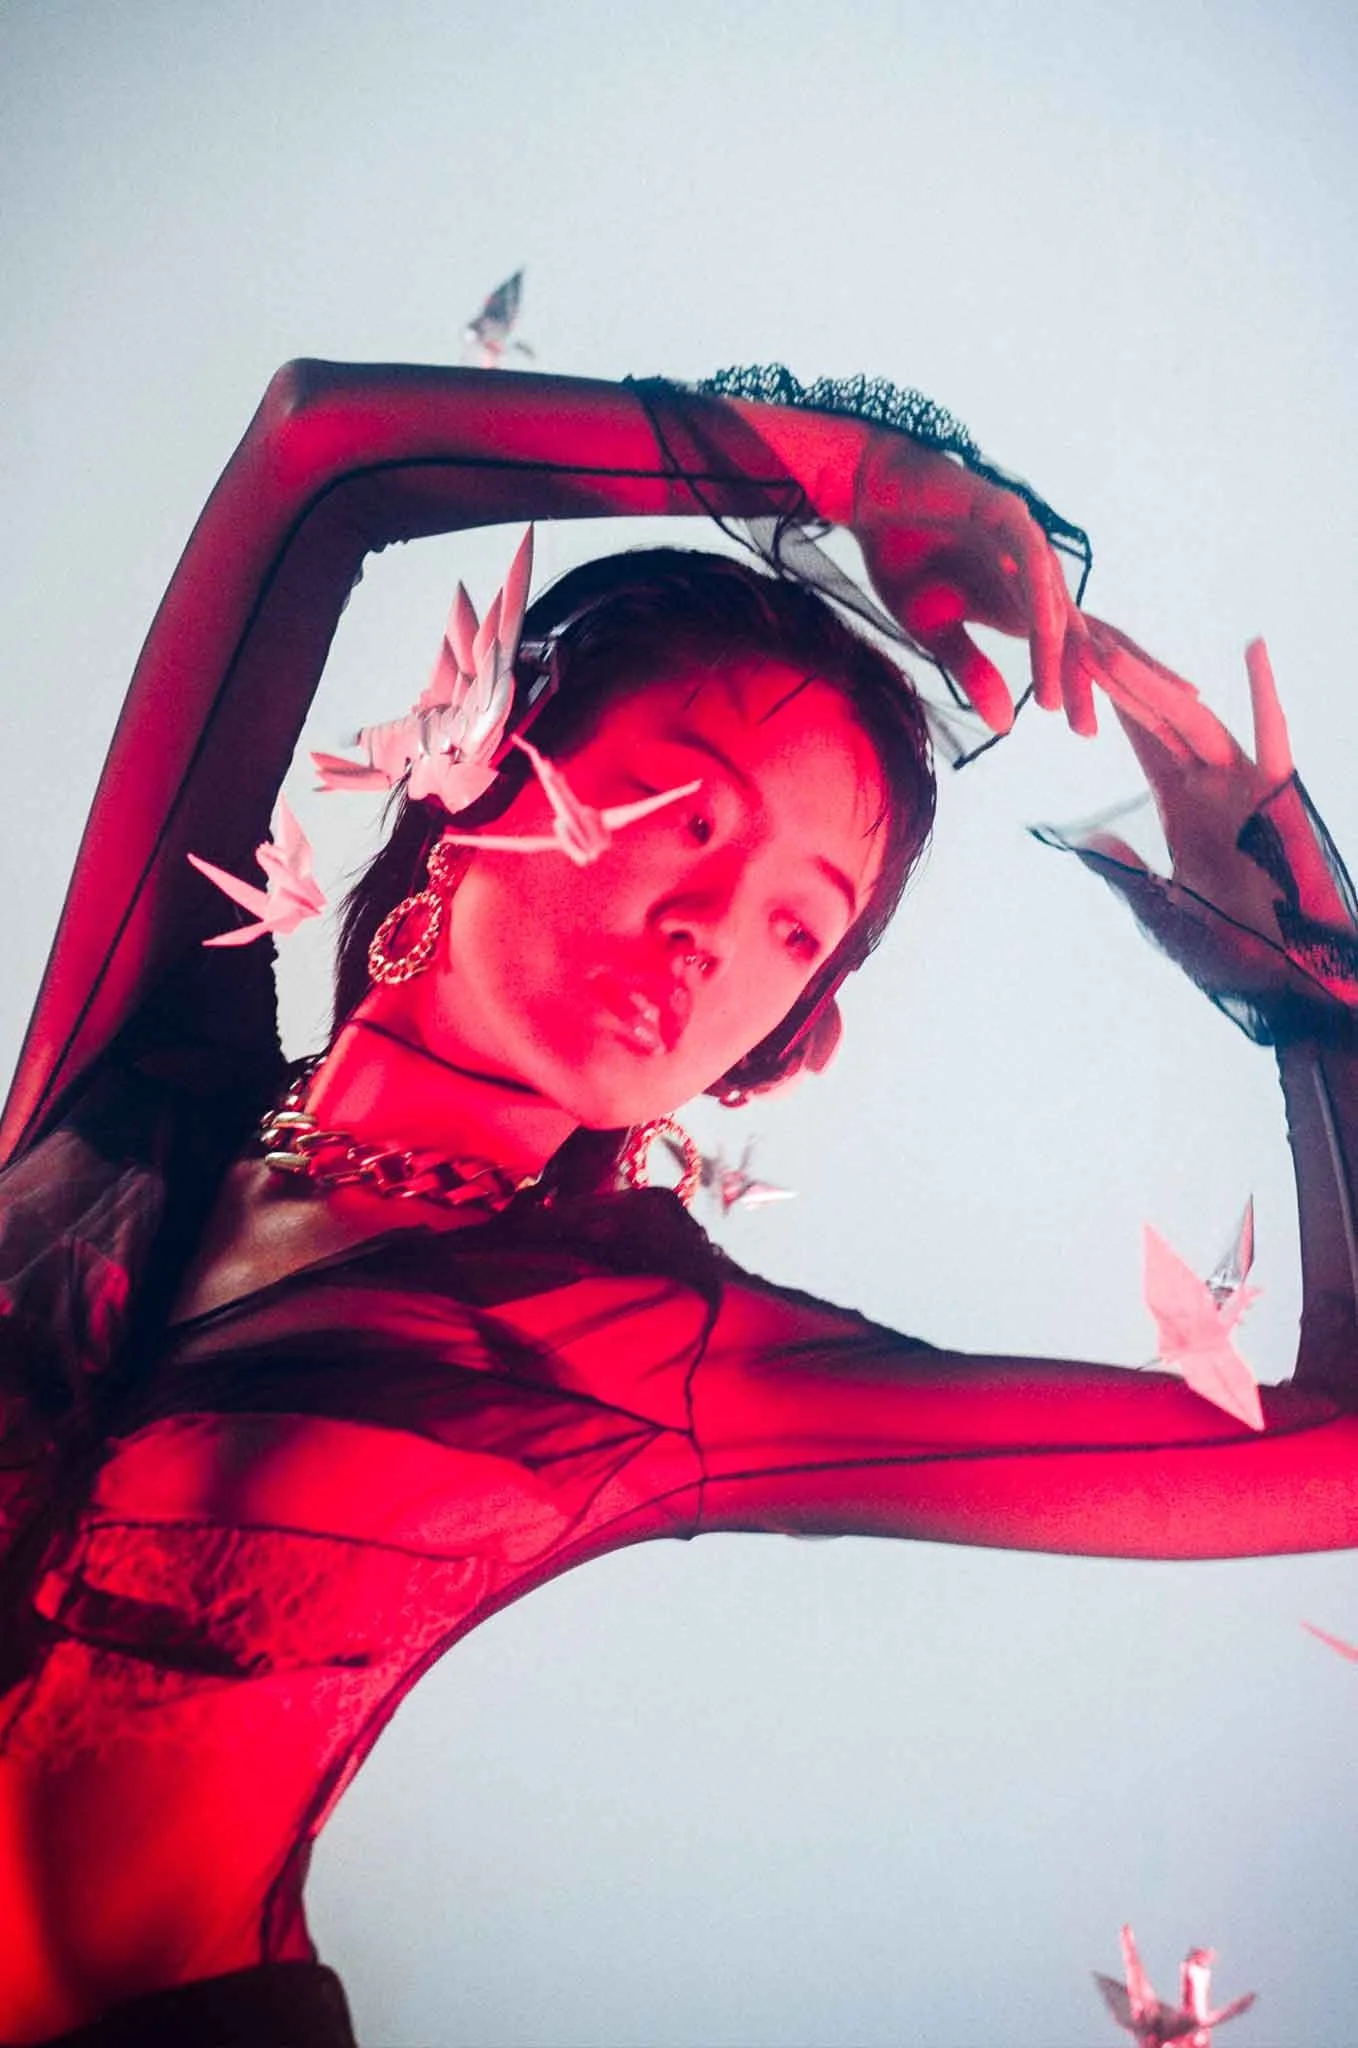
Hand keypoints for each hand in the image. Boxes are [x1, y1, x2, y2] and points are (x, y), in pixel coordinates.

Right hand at [850, 430, 1088, 734]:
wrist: (868, 497)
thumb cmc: (900, 558)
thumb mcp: (934, 630)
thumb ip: (972, 671)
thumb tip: (1006, 726)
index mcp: (1018, 598)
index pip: (1059, 646)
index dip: (1073, 685)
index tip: (1081, 732)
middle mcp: (1031, 570)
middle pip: (1069, 629)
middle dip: (1077, 678)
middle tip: (1083, 727)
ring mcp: (1023, 539)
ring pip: (1052, 600)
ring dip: (1056, 649)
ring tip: (1053, 695)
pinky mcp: (1006, 512)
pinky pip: (1030, 557)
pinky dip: (1038, 595)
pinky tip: (1042, 631)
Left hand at [1070, 625, 1355, 1005]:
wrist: (1288, 980)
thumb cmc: (1233, 950)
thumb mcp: (1163, 911)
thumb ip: (1128, 874)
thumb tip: (1092, 840)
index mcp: (1184, 806)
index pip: (1143, 739)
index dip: (1113, 700)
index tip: (1081, 663)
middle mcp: (1214, 786)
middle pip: (1160, 717)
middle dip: (1121, 679)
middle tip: (1079, 634)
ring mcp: (1247, 788)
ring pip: (1194, 720)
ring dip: (1155, 684)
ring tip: (1114, 650)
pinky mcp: (1279, 799)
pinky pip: (1274, 739)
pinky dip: (1265, 696)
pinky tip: (1253, 650)